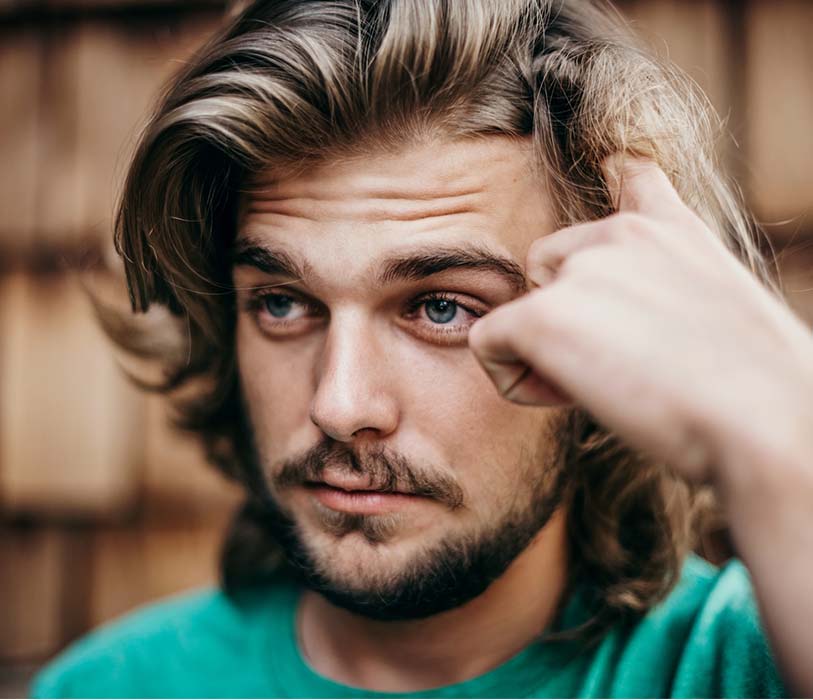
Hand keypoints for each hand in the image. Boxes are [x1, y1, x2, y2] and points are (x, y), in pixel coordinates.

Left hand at [468, 156, 812, 483]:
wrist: (765, 420)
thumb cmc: (753, 388)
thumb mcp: (721, 309)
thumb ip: (666, 286)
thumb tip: (621, 314)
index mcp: (667, 228)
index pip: (627, 175)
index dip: (612, 177)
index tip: (609, 167)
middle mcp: (618, 233)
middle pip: (548, 267)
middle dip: (565, 316)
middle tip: (618, 366)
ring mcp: (579, 268)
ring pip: (521, 309)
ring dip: (545, 350)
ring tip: (603, 385)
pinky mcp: (542, 314)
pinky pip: (489, 344)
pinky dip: (515, 379)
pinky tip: (564, 398)